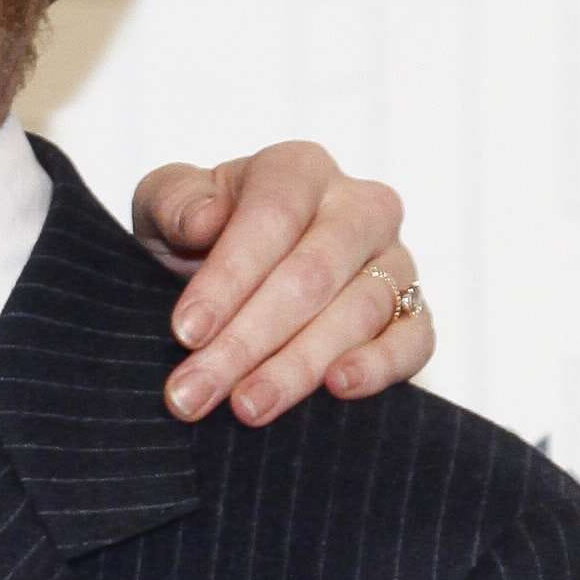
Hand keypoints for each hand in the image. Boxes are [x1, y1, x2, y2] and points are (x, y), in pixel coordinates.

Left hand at [129, 143, 435, 423]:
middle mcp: (359, 208)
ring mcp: (394, 260)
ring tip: (246, 408)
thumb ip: (173, 202)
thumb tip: (203, 219)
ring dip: (297, 368)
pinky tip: (338, 387)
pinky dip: (381, 366)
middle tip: (194, 394)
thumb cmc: (196, 239)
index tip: (185, 333)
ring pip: (358, 312)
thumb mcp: (165, 209)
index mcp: (298, 171)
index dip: (228, 278)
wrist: (235, 282)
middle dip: (247, 341)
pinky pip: (414, 339)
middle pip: (311, 274)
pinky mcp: (413, 312)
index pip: (271, 218)